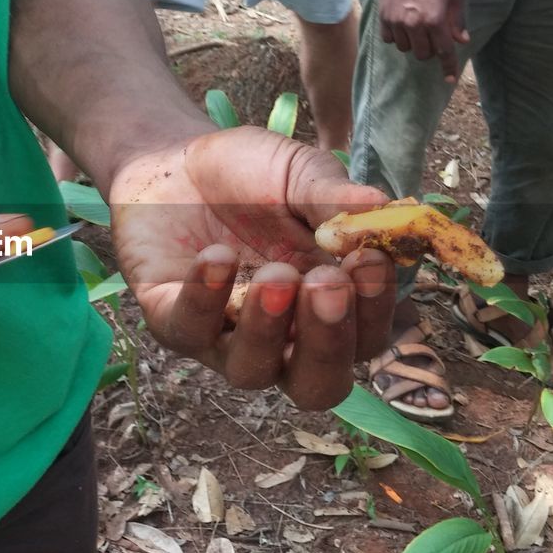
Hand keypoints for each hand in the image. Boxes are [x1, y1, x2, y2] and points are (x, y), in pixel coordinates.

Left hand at [110, 126, 396, 409]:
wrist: (175, 166)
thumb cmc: (250, 179)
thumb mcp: (298, 174)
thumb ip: (333, 196)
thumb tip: (381, 205)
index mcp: (326, 307)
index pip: (366, 339)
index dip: (374, 311)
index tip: (368, 260)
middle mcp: (280, 338)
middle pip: (317, 386)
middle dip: (327, 344)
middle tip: (326, 287)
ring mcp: (223, 338)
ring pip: (252, 371)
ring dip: (266, 329)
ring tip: (274, 275)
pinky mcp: (171, 323)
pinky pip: (189, 330)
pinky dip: (204, 298)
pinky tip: (218, 256)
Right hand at [379, 0, 469, 82]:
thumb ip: (457, 20)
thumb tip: (461, 40)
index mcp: (436, 18)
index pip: (444, 51)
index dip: (448, 67)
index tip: (450, 79)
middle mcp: (415, 24)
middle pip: (422, 54)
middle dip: (430, 49)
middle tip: (432, 35)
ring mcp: (396, 21)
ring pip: (405, 48)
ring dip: (413, 43)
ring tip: (416, 26)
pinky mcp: (383, 17)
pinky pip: (389, 39)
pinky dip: (397, 37)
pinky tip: (402, 24)